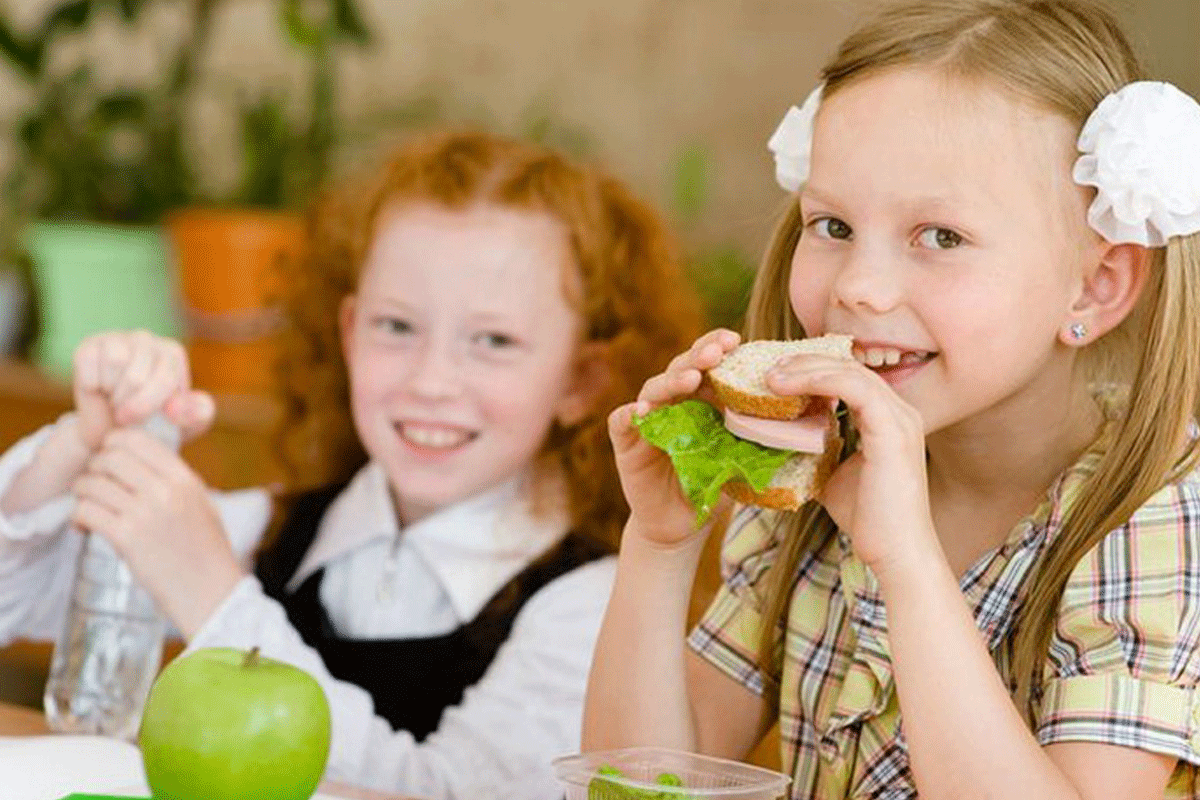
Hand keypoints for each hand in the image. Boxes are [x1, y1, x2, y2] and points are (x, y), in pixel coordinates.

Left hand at [70, 428, 243, 638]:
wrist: (210, 593)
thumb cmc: (207, 550)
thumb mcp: (201, 504)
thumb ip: (174, 480)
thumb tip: (139, 458)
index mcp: (186, 479)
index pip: (137, 439)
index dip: (114, 443)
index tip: (109, 457)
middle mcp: (166, 491)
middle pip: (110, 457)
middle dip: (94, 468)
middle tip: (94, 483)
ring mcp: (146, 514)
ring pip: (93, 484)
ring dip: (83, 493)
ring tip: (89, 506)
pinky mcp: (127, 539)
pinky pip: (87, 512)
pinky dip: (79, 517)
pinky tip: (85, 527)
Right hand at [72, 330, 214, 451]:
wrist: (111, 429)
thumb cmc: (153, 425)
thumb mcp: (186, 426)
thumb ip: (199, 413)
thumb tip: (178, 405)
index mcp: (172, 353)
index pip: (166, 379)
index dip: (149, 407)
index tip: (144, 419)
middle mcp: (146, 340)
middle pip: (137, 375)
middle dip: (129, 404)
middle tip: (125, 412)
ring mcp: (116, 338)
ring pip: (115, 362)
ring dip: (112, 393)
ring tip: (114, 400)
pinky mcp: (89, 345)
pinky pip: (89, 364)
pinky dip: (91, 385)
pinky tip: (97, 389)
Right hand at [608, 328, 740, 546]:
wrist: (682, 524)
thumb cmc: (714, 485)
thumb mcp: (739, 458)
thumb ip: (755, 437)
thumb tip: (796, 423)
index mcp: (703, 398)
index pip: (707, 363)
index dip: (717, 347)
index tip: (735, 340)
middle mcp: (673, 401)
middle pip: (681, 368)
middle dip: (697, 357)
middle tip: (714, 353)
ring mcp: (648, 419)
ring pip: (653, 390)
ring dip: (671, 382)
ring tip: (688, 379)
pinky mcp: (626, 442)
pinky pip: (621, 422)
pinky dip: (628, 415)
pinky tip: (640, 413)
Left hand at [765, 354, 937, 577]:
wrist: (895, 552)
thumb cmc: (868, 519)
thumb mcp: (832, 475)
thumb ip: (818, 452)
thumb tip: (784, 443)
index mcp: (888, 418)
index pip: (849, 376)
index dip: (813, 369)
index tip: (777, 373)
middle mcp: (900, 411)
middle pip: (847, 366)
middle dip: (804, 362)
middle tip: (767, 368)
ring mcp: (900, 418)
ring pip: (848, 371)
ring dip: (805, 368)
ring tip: (770, 376)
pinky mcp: (892, 429)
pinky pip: (853, 387)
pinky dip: (817, 380)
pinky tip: (786, 386)